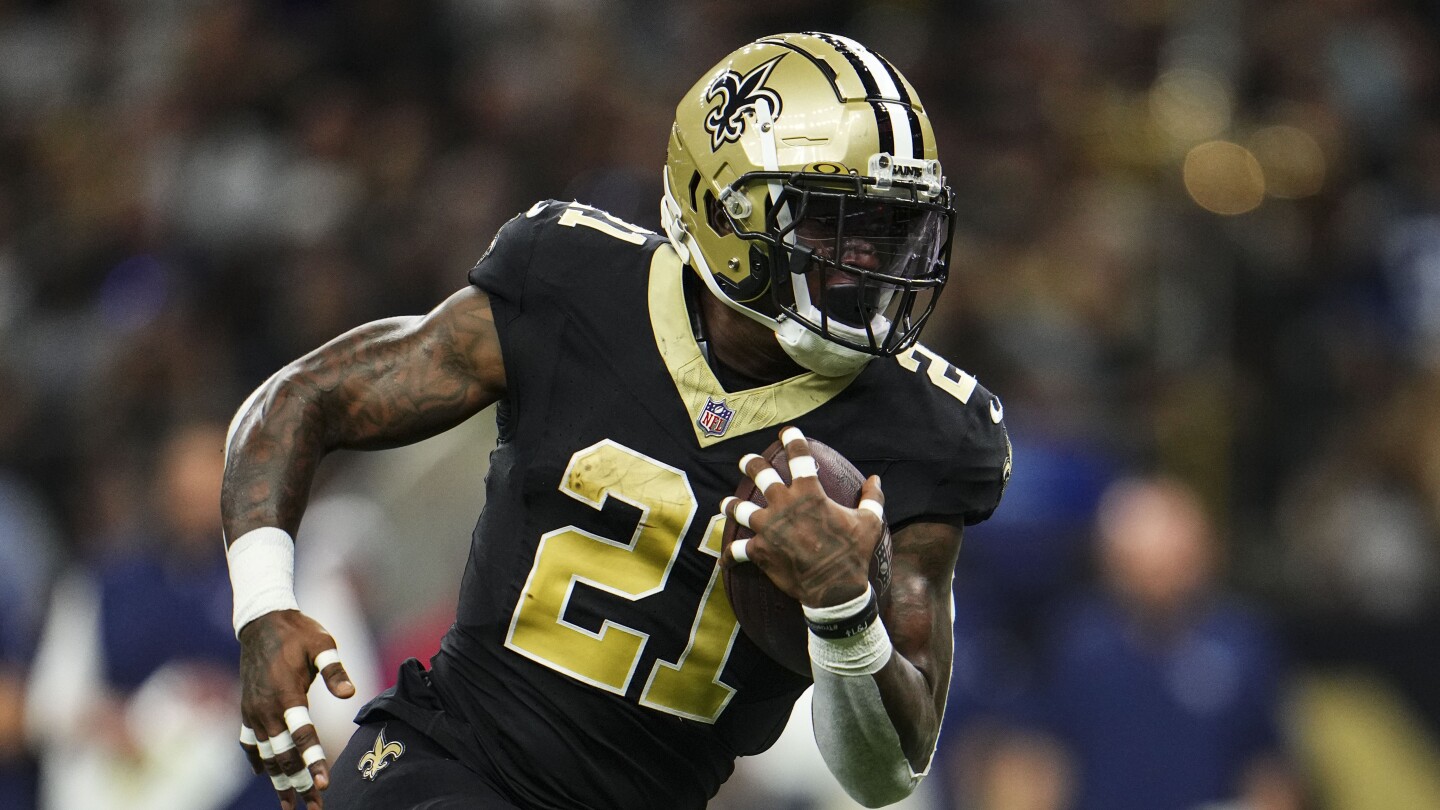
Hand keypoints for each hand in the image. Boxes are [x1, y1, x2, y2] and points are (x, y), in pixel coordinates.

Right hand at [238, 610, 354, 809]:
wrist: (261, 621)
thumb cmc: (298, 632)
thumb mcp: (322, 643)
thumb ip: (334, 669)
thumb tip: (351, 693)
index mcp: (286, 694)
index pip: (301, 736)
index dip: (313, 762)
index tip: (324, 785)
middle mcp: (266, 709)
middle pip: (284, 755)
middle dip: (299, 783)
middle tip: (315, 807)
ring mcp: (253, 711)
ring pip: (266, 755)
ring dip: (279, 780)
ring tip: (291, 804)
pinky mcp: (247, 710)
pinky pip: (249, 743)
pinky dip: (258, 761)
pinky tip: (267, 775)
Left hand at [722, 426, 885, 608]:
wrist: (835, 589)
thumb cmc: (853, 554)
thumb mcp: (869, 522)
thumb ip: (872, 498)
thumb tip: (876, 479)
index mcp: (809, 494)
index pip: (799, 457)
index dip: (792, 440)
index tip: (787, 432)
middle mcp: (784, 505)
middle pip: (761, 475)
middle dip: (751, 464)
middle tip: (746, 461)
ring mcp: (768, 528)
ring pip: (740, 509)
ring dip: (732, 505)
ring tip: (727, 503)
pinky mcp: (759, 551)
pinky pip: (737, 550)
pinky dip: (730, 554)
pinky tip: (726, 558)